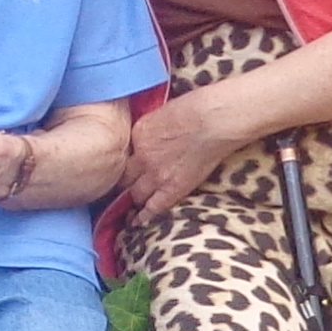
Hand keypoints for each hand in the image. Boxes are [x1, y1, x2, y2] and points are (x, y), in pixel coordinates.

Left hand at [115, 87, 247, 227]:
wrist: (213, 119)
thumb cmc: (196, 107)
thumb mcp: (162, 112)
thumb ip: (151, 129)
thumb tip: (151, 136)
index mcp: (137, 134)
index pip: (122, 154)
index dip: (122, 162)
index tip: (122, 167)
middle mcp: (141, 156)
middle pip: (122, 177)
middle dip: (120, 184)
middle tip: (118, 192)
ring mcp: (155, 175)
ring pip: (134, 194)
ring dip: (131, 202)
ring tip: (127, 210)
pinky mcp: (172, 188)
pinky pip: (152, 208)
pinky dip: (143, 216)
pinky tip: (137, 223)